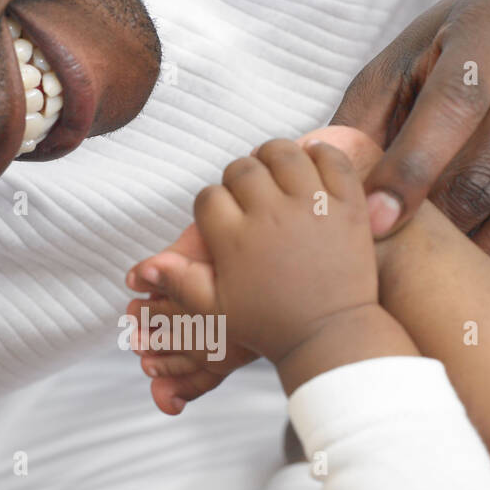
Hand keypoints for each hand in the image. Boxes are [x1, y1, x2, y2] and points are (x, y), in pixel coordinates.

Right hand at [125, 129, 381, 412]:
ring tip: (275, 168)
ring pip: (284, 154)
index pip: (208, 196)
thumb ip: (181, 284)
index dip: (210, 201)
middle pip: (243, 169)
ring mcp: (311, 208)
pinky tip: (312, 162)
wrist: (331, 335)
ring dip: (275, 155)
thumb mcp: (218, 311)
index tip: (221, 211)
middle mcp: (270, 217)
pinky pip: (331, 160)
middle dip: (239, 175)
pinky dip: (321, 154)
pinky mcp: (347, 206)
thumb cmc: (271, 325)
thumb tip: (142, 269)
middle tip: (247, 188)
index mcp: (235, 241)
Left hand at [333, 0, 489, 275]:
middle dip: (441, 226)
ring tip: (443, 277)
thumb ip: (361, 120)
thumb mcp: (400, 63)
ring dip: (484, 254)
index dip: (412, 171)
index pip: (454, 107)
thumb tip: (316, 178)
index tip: (376, 224)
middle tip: (401, 261)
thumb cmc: (453, 50)